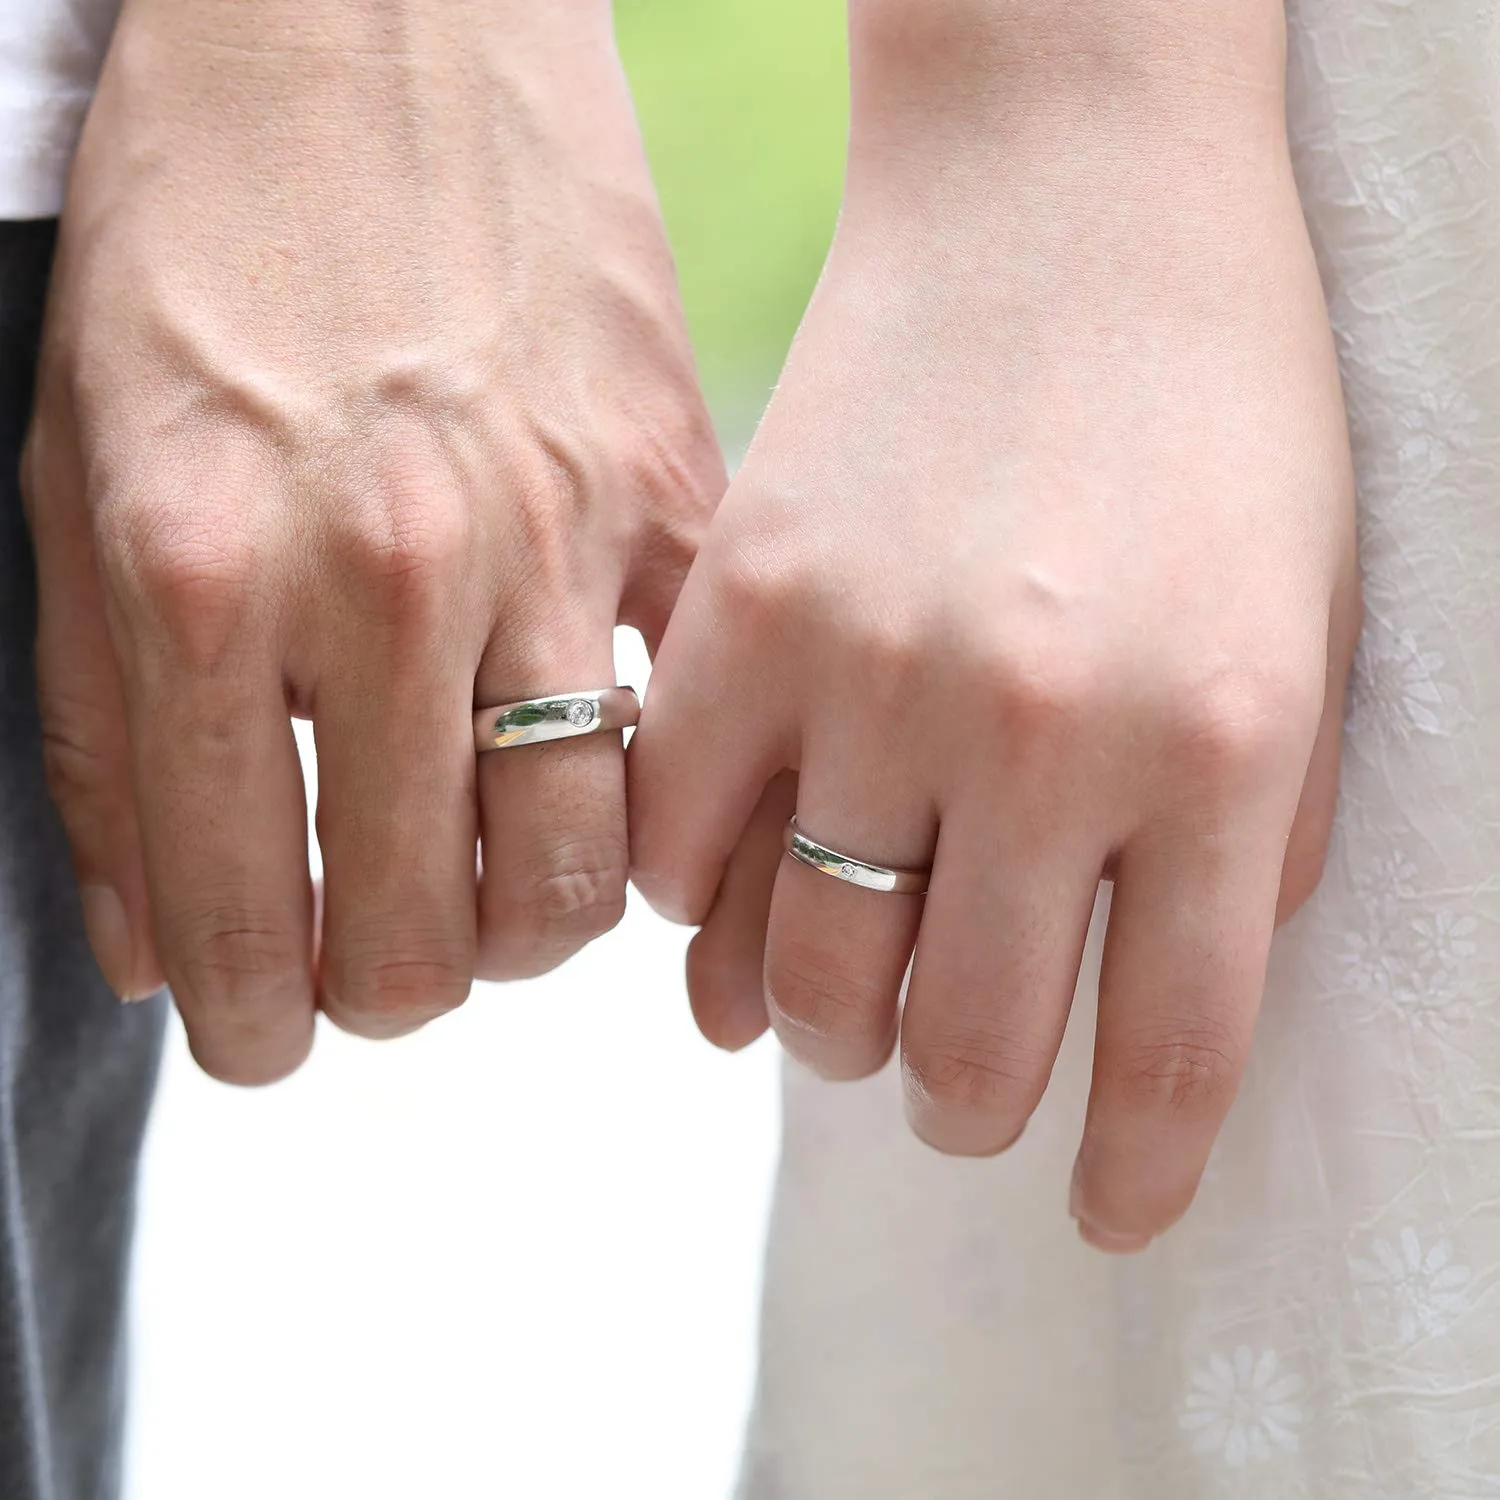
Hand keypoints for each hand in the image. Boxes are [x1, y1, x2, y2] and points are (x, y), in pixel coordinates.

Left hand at [23, 0, 722, 1081]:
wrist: (365, 23)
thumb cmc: (203, 238)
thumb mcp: (75, 482)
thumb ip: (104, 741)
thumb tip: (163, 947)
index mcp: (201, 581)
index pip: (247, 923)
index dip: (261, 1028)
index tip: (276, 1038)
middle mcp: (387, 576)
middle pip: (437, 936)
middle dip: (396, 994)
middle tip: (384, 965)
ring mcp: (552, 533)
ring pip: (583, 869)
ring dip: (529, 928)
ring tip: (492, 886)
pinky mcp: (673, 492)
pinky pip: (695, 721)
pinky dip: (653, 787)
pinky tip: (601, 772)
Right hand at [630, 8, 1359, 1249]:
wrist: (1068, 196)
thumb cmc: (1214, 411)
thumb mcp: (1303, 636)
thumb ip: (1244, 846)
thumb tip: (1141, 1020)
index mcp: (1218, 742)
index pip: (1170, 1053)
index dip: (1131, 1170)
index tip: (1101, 1213)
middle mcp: (1039, 731)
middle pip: (969, 1050)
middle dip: (969, 1110)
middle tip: (960, 1093)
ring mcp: (869, 670)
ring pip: (807, 982)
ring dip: (831, 1035)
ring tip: (849, 1009)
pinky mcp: (739, 611)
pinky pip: (675, 852)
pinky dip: (701, 921)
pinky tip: (735, 908)